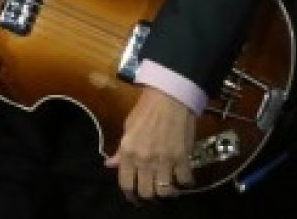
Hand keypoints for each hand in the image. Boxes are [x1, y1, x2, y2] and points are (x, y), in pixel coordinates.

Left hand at [103, 86, 196, 202]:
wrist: (169, 98)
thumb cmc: (145, 110)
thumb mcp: (127, 128)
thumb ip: (120, 151)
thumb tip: (110, 164)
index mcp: (128, 152)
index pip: (126, 183)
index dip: (130, 195)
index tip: (134, 198)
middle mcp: (145, 159)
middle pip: (146, 192)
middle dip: (149, 197)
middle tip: (152, 193)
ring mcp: (165, 160)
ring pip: (165, 192)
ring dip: (167, 193)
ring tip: (168, 188)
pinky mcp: (183, 158)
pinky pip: (185, 180)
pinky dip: (186, 183)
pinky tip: (184, 179)